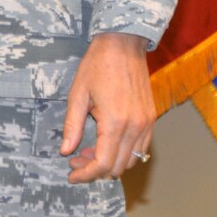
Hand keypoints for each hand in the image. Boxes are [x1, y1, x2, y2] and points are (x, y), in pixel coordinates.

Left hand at [61, 31, 154, 181]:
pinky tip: (108, 142)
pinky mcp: (151, 118)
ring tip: (90, 150)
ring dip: (110, 162)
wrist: (122, 43)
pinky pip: (141, 148)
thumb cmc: (98, 64)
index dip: (85, 174)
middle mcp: (135, 126)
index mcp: (115, 121)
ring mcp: (146, 123)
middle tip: (76, 159)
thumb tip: (65, 150)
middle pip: (117, 167)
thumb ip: (72, 125)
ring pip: (131, 161)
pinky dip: (125, 153)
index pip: (102, 163)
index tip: (71, 173)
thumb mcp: (78, 93)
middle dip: (95, 169)